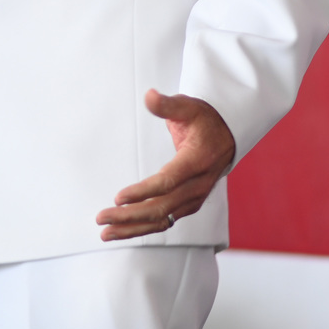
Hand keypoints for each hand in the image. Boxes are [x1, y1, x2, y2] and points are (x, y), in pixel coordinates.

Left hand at [96, 90, 236, 240]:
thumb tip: (149, 95)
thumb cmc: (204, 119)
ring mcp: (194, 198)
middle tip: (101, 217)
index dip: (143, 191)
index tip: (118, 197)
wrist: (227, 136)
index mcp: (197, 162)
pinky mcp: (188, 205)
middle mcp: (197, 185)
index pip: (168, 182)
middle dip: (129, 216)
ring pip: (162, 220)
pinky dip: (142, 228)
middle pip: (161, 207)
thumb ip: (167, 105)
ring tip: (105, 233)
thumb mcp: (188, 106)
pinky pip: (164, 221)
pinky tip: (121, 231)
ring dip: (133, 228)